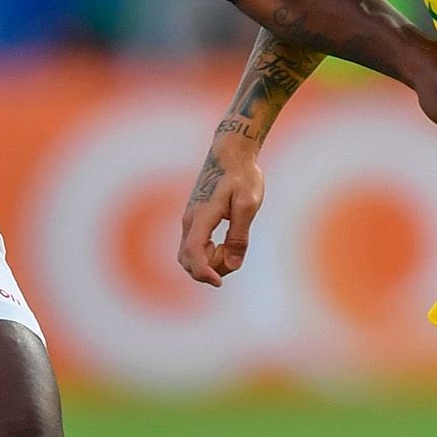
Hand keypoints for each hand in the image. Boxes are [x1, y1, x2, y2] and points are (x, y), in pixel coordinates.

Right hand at [178, 136, 264, 286]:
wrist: (230, 154)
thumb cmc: (242, 176)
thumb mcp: (248, 204)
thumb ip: (240, 235)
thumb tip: (232, 264)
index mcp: (202, 216)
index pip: (193, 254)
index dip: (204, 273)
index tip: (219, 282)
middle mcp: (190, 221)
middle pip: (188, 261)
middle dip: (210, 269)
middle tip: (234, 252)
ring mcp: (189, 220)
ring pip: (189, 256)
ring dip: (209, 262)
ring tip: (231, 246)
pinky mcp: (194, 220)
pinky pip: (194, 247)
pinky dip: (207, 254)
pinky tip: (225, 243)